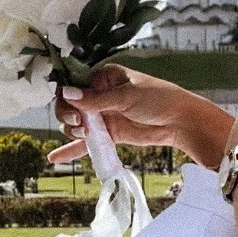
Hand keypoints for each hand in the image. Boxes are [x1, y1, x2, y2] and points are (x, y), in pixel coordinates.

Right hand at [49, 63, 231, 169]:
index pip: (73, 84)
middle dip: (68, 116)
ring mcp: (104, 116)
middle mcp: (100, 95)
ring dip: (73, 132)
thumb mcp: (127, 96)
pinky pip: (87, 143)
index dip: (66, 96)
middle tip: (81, 123)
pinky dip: (72, 150)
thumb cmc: (160, 99)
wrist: (182, 122)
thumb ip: (96, 99)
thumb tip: (67, 94)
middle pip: (69, 106)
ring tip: (85, 135)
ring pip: (75, 125)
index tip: (71, 107)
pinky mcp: (110, 135)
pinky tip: (55, 158)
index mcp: (104, 77)